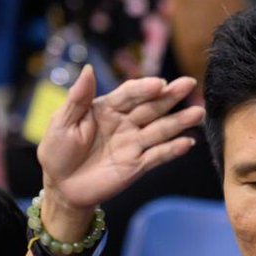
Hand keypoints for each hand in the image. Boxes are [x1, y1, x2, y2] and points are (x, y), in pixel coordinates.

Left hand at [35, 66, 204, 213]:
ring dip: (179, 121)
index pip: (130, 94)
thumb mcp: (61, 122)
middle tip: (189, 84)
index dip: (144, 88)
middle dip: (171, 96)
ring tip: (198, 113)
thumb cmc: (57, 151)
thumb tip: (89, 69)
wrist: (60, 186)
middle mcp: (125, 124)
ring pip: (160, 129)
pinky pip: (158, 156)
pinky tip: (188, 142)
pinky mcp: (137, 165)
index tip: (159, 84)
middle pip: (151, 107)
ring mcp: (133, 144)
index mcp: (106, 109)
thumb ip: (78, 97)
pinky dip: (173, 150)